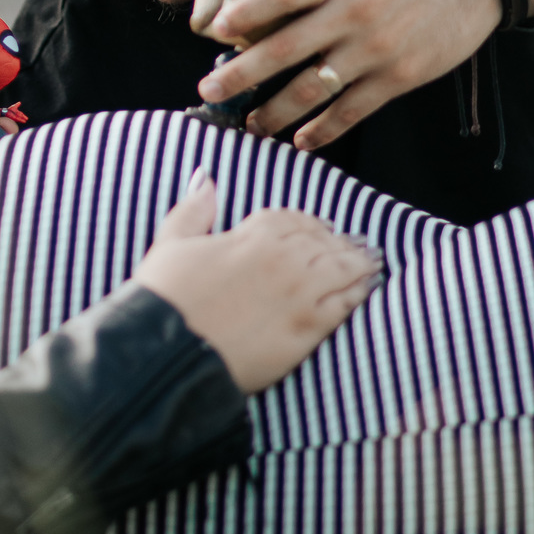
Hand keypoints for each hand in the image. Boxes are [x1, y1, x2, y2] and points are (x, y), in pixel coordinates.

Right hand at [133, 174, 381, 392]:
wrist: (168, 354)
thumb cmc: (163, 300)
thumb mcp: (171, 243)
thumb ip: (194, 209)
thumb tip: (206, 179)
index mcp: (253, 235)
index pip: (294, 219)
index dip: (309, 223)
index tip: (319, 227)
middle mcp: (283, 260)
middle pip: (323, 241)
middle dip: (337, 241)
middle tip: (351, 243)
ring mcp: (299, 294)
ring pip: (342, 268)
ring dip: (358, 261)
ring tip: (370, 260)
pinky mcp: (307, 330)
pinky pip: (345, 303)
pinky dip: (359, 292)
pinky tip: (368, 287)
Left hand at [194, 0, 501, 151]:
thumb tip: (255, 14)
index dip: (245, 11)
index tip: (216, 31)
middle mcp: (352, 12)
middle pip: (284, 48)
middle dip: (241, 75)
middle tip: (209, 92)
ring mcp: (374, 48)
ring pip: (311, 89)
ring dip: (275, 112)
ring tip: (252, 125)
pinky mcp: (397, 78)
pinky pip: (349, 112)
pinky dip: (320, 131)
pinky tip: (301, 141)